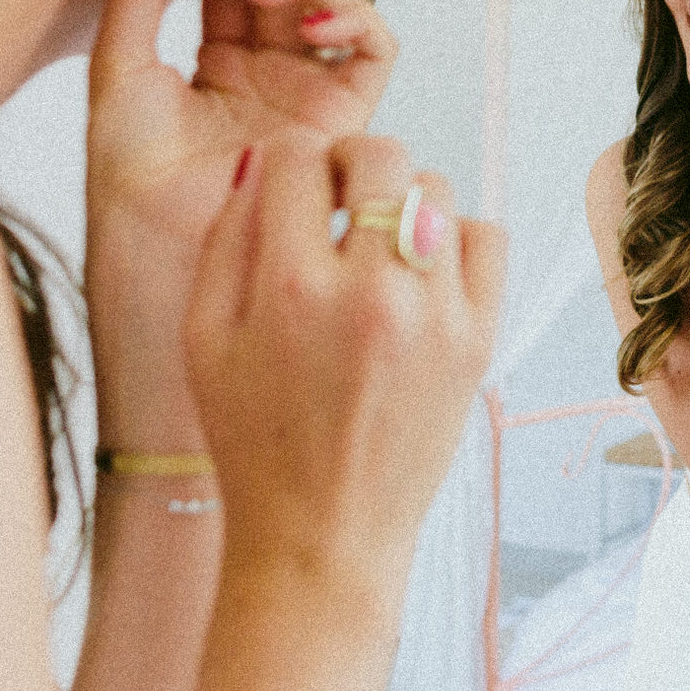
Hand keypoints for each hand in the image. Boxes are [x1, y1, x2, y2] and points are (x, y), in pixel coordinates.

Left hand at [84, 0, 397, 449]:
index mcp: (206, 62)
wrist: (167, 278)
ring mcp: (305, 93)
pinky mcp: (343, 120)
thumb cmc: (132, 203)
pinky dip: (349, 18)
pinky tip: (304, 17)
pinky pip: (369, 51)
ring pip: (323, 1)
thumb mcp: (118, 81)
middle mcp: (261, 72)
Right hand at [184, 133, 504, 626]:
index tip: (290, 186)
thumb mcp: (203, 339)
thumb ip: (226, 238)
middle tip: (338, 199)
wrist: (323, 535)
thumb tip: (260, 163)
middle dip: (350, 163)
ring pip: (437, 190)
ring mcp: (436, 317)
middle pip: (381, 154)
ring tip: (376, 249)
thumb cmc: (254, 440)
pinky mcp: (479, 340)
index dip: (287, 161)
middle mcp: (371, 294)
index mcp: (290, 290)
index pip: (298, 157)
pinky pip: (486, 238)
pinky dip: (456, 240)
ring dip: (403, 202)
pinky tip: (421, 276)